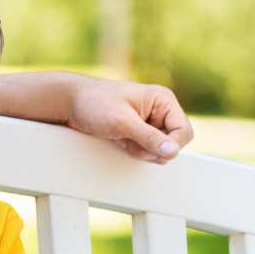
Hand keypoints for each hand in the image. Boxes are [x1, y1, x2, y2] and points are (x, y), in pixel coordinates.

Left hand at [0, 72, 193, 163]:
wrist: (70, 103)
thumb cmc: (95, 103)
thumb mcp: (122, 122)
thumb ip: (149, 137)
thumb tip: (172, 152)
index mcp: (163, 100)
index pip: (184, 131)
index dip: (172, 145)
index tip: (151, 150)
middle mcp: (159, 110)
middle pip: (175, 142)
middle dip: (156, 150)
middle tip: (135, 146)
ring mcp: (149, 122)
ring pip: (161, 149)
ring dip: (146, 152)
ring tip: (126, 142)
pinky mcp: (138, 132)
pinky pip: (148, 150)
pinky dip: (137, 152)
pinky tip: (123, 143)